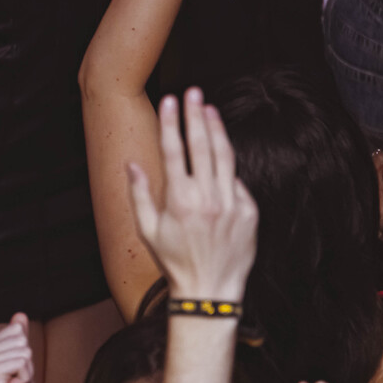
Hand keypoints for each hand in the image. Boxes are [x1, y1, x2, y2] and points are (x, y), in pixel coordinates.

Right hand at [0, 314, 35, 382]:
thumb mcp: (22, 361)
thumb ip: (18, 337)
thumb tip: (19, 315)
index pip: (16, 331)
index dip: (24, 354)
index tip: (14, 371)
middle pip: (21, 341)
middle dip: (26, 363)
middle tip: (14, 380)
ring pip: (23, 352)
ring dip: (25, 372)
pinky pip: (21, 363)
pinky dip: (24, 378)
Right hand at [128, 89, 257, 303]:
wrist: (210, 290)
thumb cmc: (174, 262)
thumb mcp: (147, 230)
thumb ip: (139, 194)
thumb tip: (132, 165)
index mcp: (180, 201)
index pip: (174, 151)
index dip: (171, 123)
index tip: (169, 101)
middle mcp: (208, 198)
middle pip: (202, 146)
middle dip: (195, 115)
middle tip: (192, 92)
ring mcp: (232, 203)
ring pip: (225, 156)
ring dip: (216, 130)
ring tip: (209, 108)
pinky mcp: (249, 211)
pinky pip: (237, 181)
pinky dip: (227, 165)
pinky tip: (220, 152)